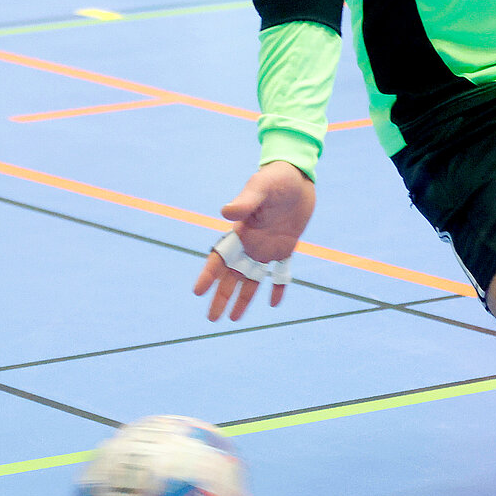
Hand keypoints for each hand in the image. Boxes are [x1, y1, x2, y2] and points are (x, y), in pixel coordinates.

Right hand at [193, 160, 315, 320]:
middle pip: (232, 276)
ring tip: (233, 319)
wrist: (298, 176)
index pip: (220, 257)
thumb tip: (225, 213)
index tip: (197, 292)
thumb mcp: (259, 189)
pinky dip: (278, 286)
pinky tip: (274, 303)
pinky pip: (281, 271)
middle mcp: (251, 243)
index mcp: (241, 232)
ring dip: (243, 298)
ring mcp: (267, 247)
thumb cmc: (276, 179)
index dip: (209, 275)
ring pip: (252, 279)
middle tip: (211, 319)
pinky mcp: (286, 247)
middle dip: (221, 296)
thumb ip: (245, 202)